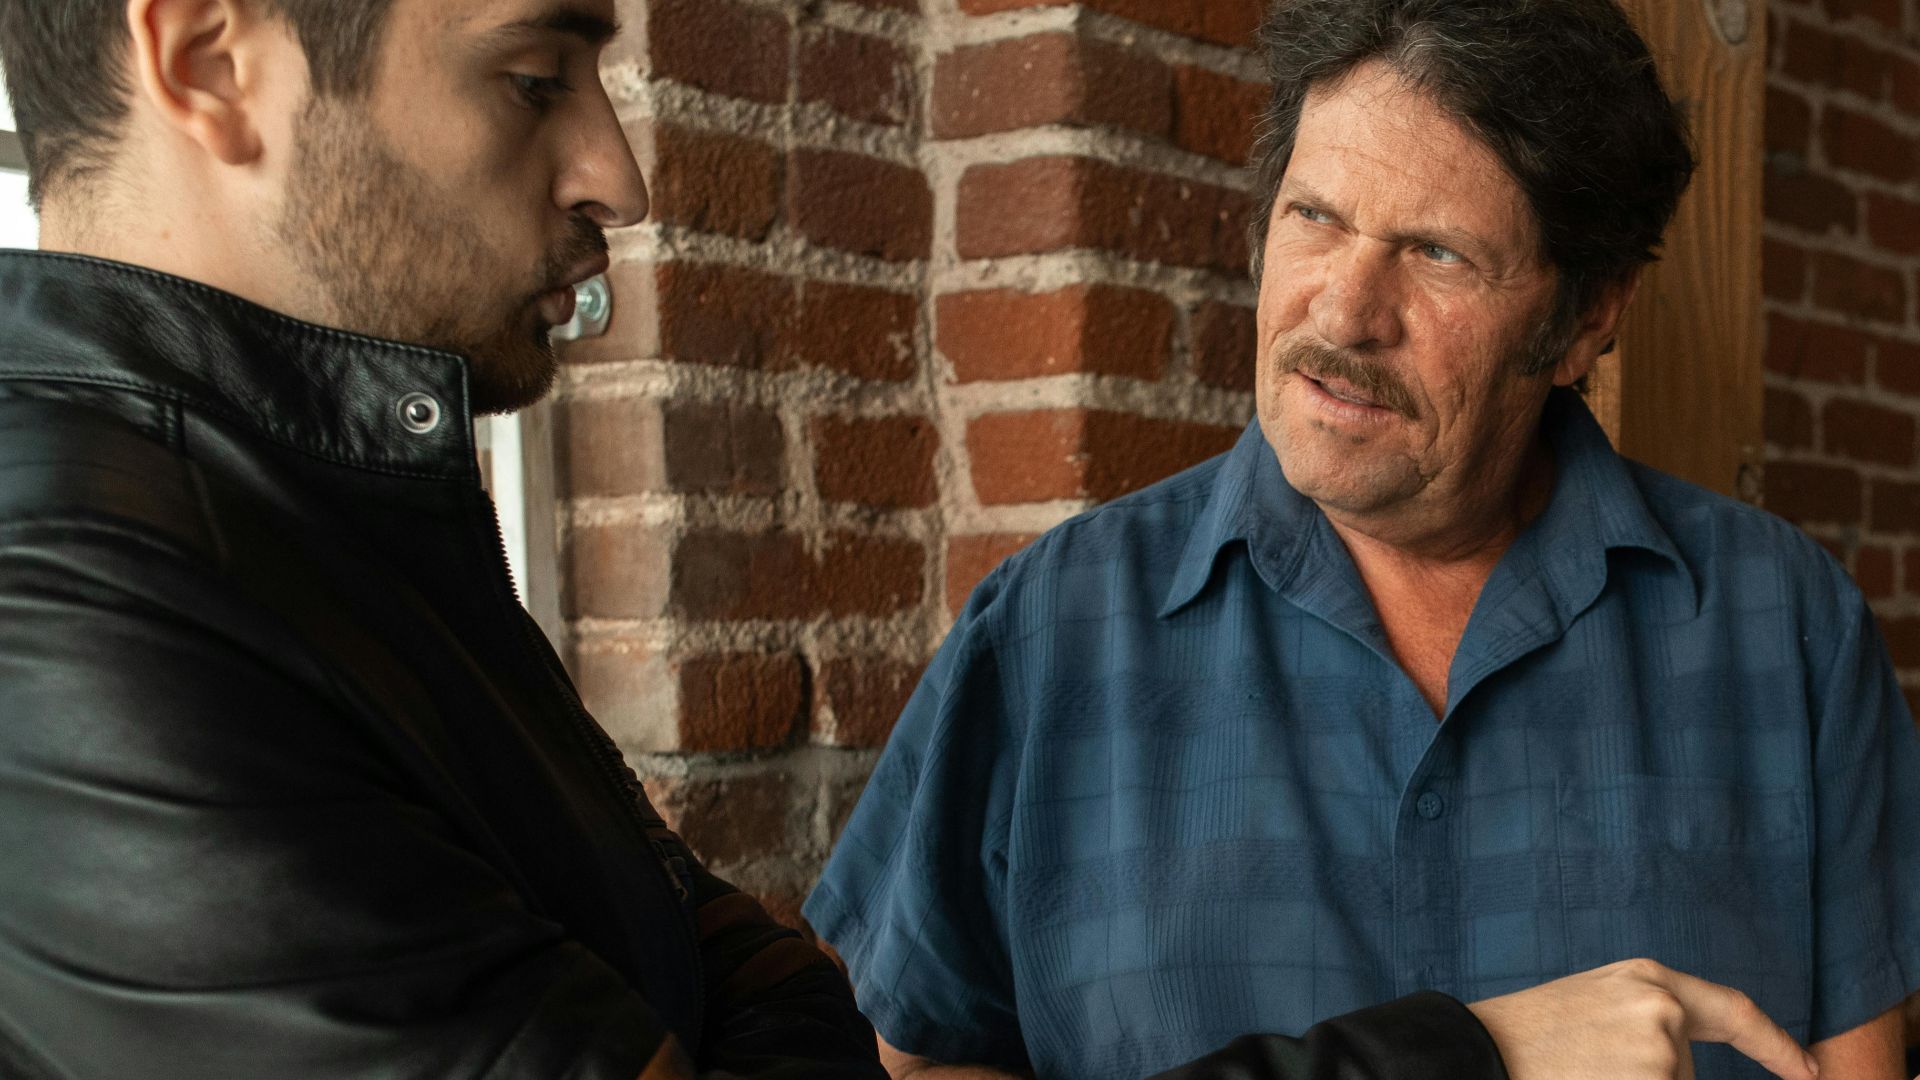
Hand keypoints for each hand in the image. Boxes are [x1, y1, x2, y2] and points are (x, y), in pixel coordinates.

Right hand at [1467, 958, 1817, 1079]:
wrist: (1479, 1050)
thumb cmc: (1530, 1036)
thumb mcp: (1597, 1007)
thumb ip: (1649, 1021)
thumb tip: (1680, 1060)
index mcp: (1650, 979)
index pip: (1736, 1012)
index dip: (1777, 1046)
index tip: (1811, 1071)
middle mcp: (1663, 1009)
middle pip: (1686, 1073)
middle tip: (1588, 1065)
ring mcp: (1659, 1050)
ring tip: (1580, 1070)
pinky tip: (1585, 1076)